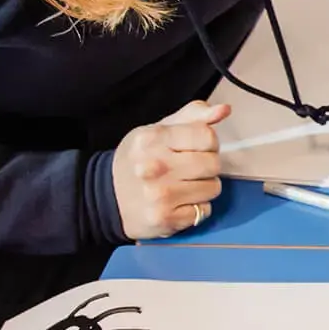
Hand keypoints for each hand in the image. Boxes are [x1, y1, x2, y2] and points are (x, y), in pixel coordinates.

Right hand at [112, 101, 229, 239]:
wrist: (105, 198)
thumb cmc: (138, 160)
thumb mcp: (159, 129)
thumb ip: (193, 115)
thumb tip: (223, 110)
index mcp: (152, 139)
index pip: (207, 136)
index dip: (208, 143)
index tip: (196, 147)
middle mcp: (155, 167)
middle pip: (213, 163)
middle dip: (206, 165)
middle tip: (188, 168)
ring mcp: (160, 196)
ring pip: (213, 188)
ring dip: (203, 187)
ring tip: (182, 185)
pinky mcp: (165, 219)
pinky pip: (204, 210)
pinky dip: (196, 208)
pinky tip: (178, 202)